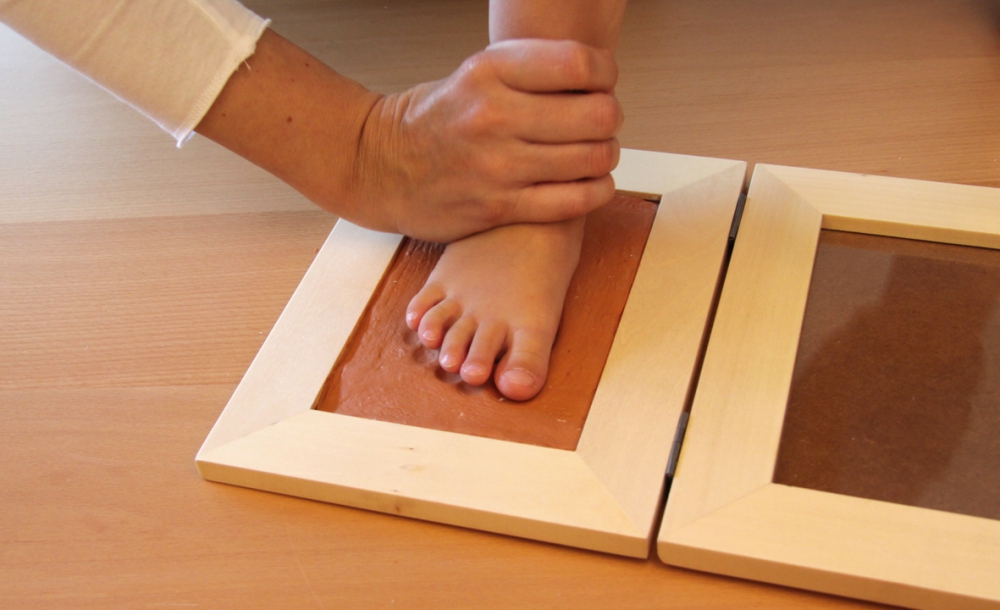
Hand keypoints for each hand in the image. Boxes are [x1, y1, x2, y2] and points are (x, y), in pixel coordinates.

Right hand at [349, 38, 622, 241]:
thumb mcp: (474, 74)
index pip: (578, 64)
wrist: (378, 168)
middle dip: (610, 118)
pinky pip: (573, 201)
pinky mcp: (498, 207)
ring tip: (594, 153)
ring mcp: (497, 166)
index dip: (606, 73)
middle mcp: (494, 116)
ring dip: (605, 155)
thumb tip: (597, 78)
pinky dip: (596, 191)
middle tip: (602, 122)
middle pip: (596, 114)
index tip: (603, 82)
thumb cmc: (435, 120)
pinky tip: (591, 184)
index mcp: (489, 72)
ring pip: (592, 158)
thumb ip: (530, 72)